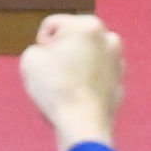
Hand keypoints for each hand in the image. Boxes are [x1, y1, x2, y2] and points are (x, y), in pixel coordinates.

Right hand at [18, 13, 123, 149]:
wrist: (83, 125)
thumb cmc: (55, 89)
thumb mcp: (30, 59)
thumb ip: (38, 47)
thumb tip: (51, 55)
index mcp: (88, 25)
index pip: (52, 25)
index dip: (41, 44)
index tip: (44, 64)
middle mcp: (109, 37)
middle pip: (73, 39)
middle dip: (62, 52)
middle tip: (53, 74)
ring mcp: (119, 60)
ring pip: (86, 56)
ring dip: (76, 65)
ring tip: (66, 86)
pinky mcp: (121, 81)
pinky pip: (96, 75)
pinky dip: (87, 81)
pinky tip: (78, 96)